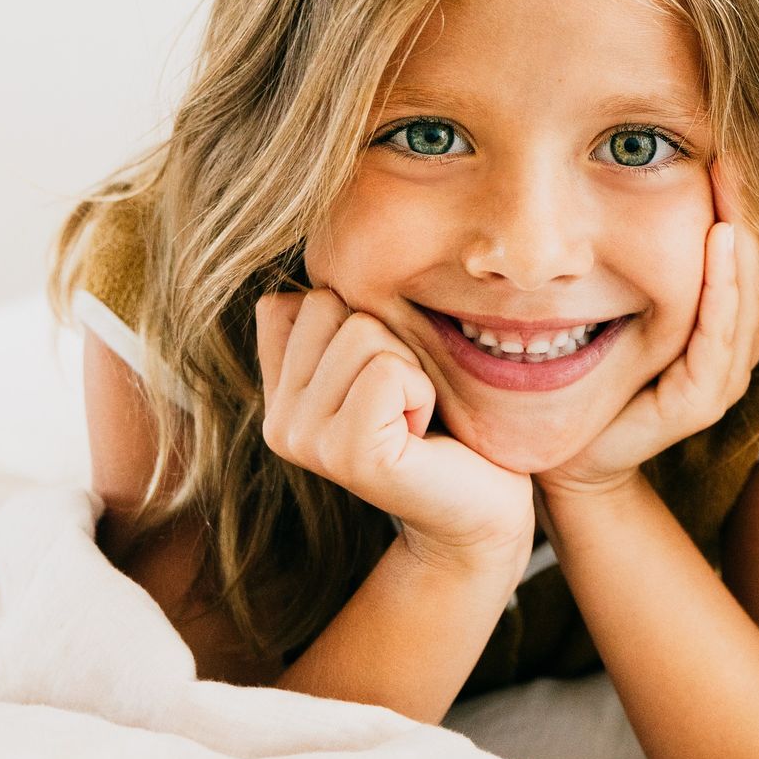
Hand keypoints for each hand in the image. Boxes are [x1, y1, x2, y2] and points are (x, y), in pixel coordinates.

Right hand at [256, 288, 534, 573]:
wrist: (480, 510)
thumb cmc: (443, 425)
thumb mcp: (383, 363)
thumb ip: (339, 324)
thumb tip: (328, 248)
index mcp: (279, 394)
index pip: (292, 301)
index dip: (358, 320)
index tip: (384, 378)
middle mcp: (278, 420)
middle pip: (329, 305)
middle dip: (389, 339)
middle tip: (405, 401)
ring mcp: (306, 441)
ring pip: (362, 331)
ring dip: (411, 366)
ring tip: (414, 416)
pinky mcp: (349, 454)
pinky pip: (388, 370)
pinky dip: (423, 390)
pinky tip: (423, 431)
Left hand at [536, 158, 758, 499]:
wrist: (565, 453)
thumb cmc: (587, 370)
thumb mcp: (614, 297)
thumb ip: (632, 252)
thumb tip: (624, 166)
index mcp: (719, 319)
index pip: (739, 245)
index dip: (739, 195)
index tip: (728, 138)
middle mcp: (730, 344)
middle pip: (750, 260)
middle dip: (748, 202)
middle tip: (740, 145)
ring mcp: (721, 374)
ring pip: (743, 290)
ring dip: (742, 234)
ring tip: (737, 180)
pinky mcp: (700, 401)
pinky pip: (717, 334)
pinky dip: (722, 286)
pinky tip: (719, 241)